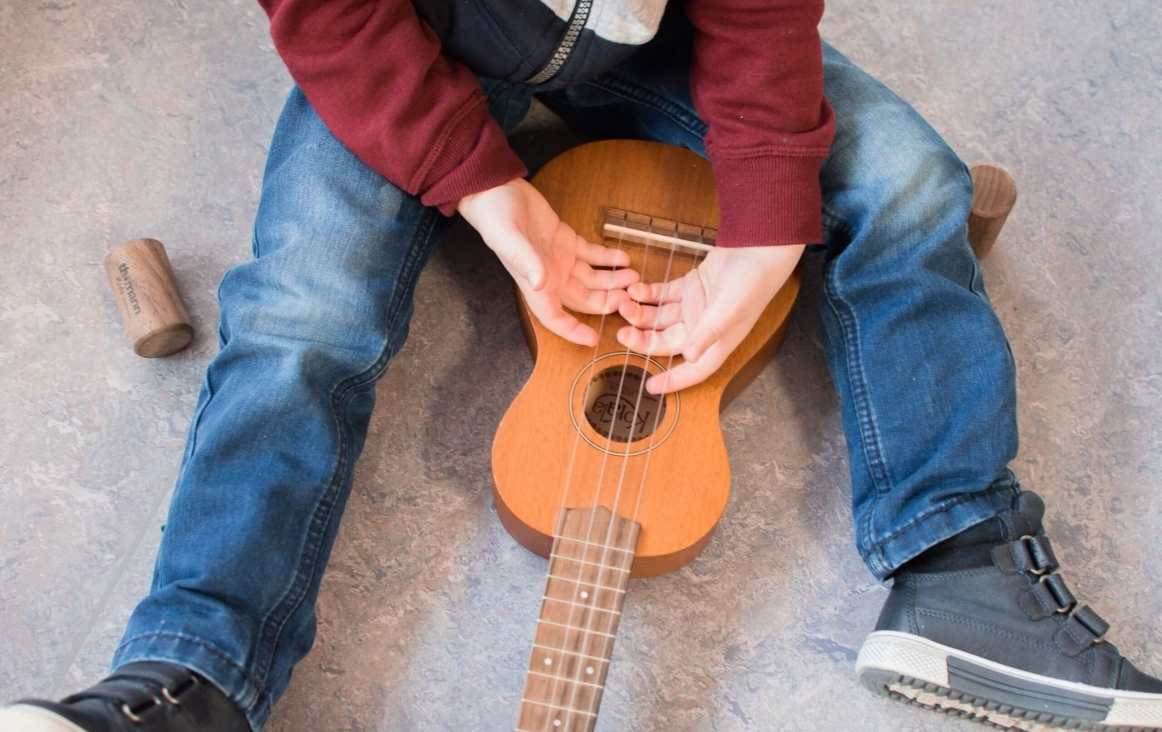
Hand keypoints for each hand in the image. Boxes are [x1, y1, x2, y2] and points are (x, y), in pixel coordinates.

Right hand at [458, 178, 638, 346]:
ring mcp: (559, 258)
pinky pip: (592, 254)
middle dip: (606, 302)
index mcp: (534, 282)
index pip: (554, 317)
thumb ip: (524, 261)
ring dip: (613, 280)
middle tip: (629, 298)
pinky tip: (623, 257)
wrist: (494, 189)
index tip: (593, 339)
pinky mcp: (566, 240)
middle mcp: (549, 275)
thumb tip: (541, 283)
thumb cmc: (493, 214)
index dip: (573, 331)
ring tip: (633, 277)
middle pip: (583, 299)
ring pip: (592, 278)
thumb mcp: (506, 237)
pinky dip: (608, 258)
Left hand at [616, 244, 803, 393]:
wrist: (759, 246)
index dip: (672, 380)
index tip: (649, 386)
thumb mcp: (728, 309)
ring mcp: (695, 307)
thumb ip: (707, 333)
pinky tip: (635, 289)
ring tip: (624, 304)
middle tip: (622, 334)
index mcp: (717, 341)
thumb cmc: (751, 281)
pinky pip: (663, 296)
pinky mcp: (691, 287)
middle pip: (667, 342)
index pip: (693, 370)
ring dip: (641, 314)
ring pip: (660, 318)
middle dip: (643, 340)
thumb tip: (689, 357)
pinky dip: (648, 294)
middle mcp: (704, 328)